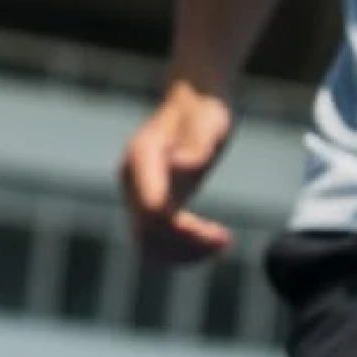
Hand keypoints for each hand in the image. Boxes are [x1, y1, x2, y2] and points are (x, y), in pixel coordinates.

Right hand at [120, 81, 235, 267]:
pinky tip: (210, 241)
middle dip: (186, 247)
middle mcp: (131, 179)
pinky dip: (181, 251)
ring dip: (183, 254)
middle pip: (148, 235)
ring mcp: (135, 194)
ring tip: (220, 242)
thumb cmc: (206, 110)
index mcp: (142, 157)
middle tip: (224, 241)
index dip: (184, 232)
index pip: (154, 212)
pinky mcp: (145, 205)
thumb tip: (181, 167)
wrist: (194, 102)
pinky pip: (154, 242)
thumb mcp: (209, 124)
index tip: (220, 234)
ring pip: (148, 246)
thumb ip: (196, 147)